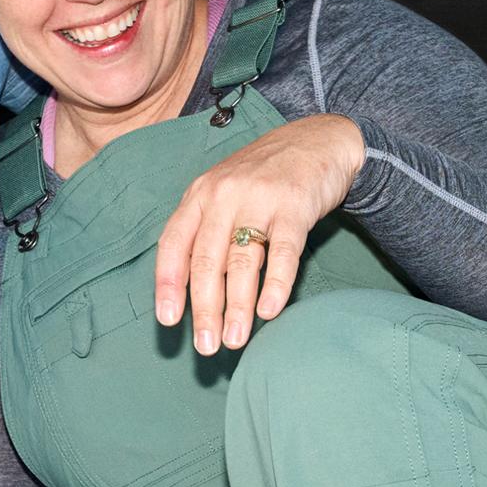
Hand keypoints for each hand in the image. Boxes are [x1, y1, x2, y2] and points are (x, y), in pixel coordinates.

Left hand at [153, 113, 365, 354]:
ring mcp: (259, 198)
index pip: (173, 244)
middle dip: (204, 308)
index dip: (168, 284)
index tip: (168, 321)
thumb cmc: (267, 176)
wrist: (318, 139)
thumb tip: (194, 289)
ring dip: (237, 305)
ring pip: (242, 260)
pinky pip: (283, 250)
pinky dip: (276, 283)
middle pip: (206, 260)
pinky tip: (269, 310)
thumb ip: (208, 230)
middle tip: (206, 347)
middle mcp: (223, 195)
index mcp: (200, 195)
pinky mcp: (295, 204)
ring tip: (235, 339)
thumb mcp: (225, 192)